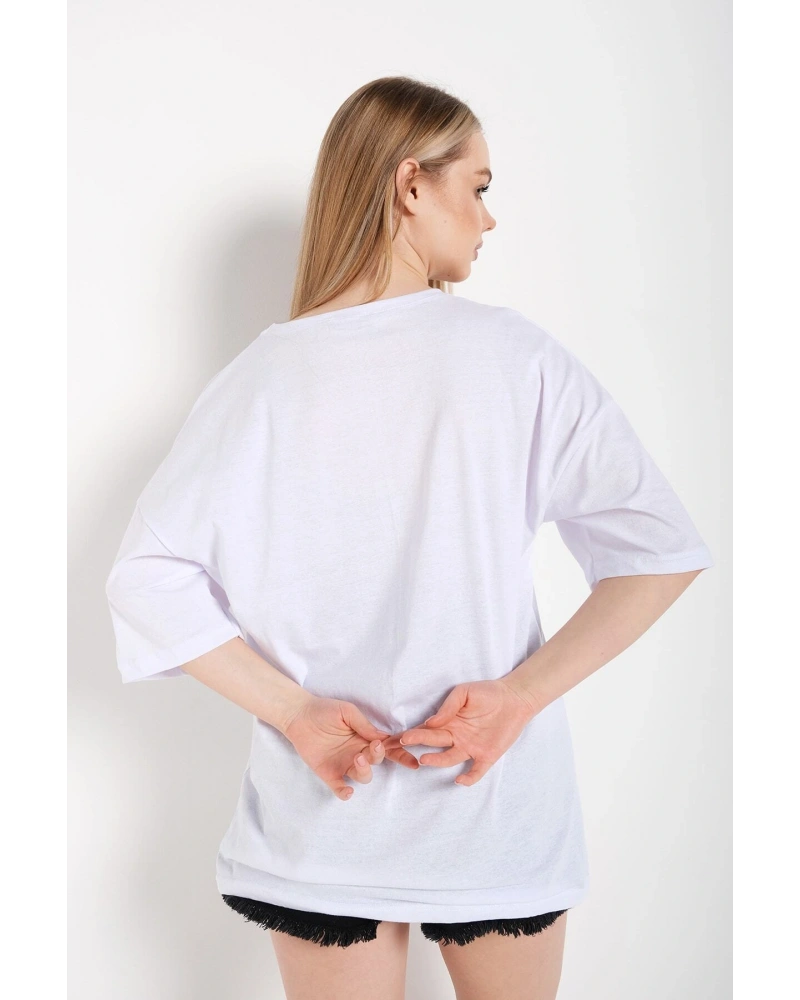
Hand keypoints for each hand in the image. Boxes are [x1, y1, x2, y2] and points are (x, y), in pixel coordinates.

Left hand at [283, 695, 419, 799]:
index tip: (414, 760)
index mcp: (365, 738)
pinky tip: (347, 790)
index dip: (402, 755)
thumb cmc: (325, 710)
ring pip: (363, 776)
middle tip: (373, 747)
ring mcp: (343, 764)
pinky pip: (339, 787)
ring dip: (364, 771)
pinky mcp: (328, 773)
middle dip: (379, 757)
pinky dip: (345, 792)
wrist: (299, 715)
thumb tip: (383, 737)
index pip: (388, 748)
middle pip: (378, 762)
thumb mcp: (348, 712)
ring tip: (357, 759)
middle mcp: (358, 753)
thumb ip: (364, 725)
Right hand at [397, 678, 538, 786]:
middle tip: (402, 743)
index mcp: (448, 722)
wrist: (515, 698)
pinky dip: (469, 778)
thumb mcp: (464, 692)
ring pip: (450, 758)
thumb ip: (448, 706)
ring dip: (437, 760)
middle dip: (417, 742)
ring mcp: (471, 748)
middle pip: (433, 742)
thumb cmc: (488, 692)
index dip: (411, 733)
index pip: (425, 729)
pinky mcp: (487, 756)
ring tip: (425, 759)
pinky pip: (476, 771)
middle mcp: (456, 737)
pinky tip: (460, 780)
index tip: (396, 737)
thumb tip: (431, 722)